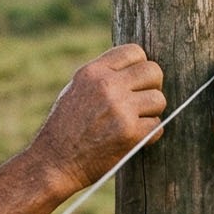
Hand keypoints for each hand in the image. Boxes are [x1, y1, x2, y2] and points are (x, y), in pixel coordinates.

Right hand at [35, 44, 165, 191]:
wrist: (54, 162)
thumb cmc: (65, 128)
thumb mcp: (76, 89)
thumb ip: (103, 76)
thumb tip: (134, 69)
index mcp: (92, 72)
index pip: (134, 51)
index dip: (140, 65)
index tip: (136, 81)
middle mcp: (107, 86)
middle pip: (153, 71)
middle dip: (153, 86)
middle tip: (143, 101)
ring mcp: (120, 109)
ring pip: (159, 100)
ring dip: (152, 112)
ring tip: (136, 121)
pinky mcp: (129, 133)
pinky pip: (157, 126)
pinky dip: (149, 134)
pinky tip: (133, 138)